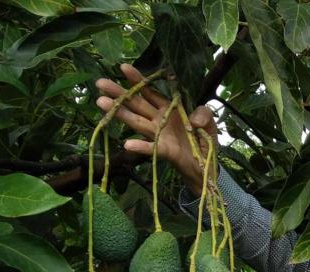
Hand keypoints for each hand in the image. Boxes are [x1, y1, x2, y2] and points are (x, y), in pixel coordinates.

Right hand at [95, 63, 215, 194]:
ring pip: (138, 122)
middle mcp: (159, 120)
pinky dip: (140, 146)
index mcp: (169, 109)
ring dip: (121, 113)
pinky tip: (127, 144)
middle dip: (119, 93)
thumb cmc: (203, 141)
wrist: (206, 167)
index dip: (138, 80)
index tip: (123, 67)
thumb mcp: (209, 124)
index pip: (150, 92)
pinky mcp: (165, 151)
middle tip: (101, 83)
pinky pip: (151, 148)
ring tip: (101, 103)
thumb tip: (195, 117)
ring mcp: (160, 135)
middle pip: (137, 104)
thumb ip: (205, 114)